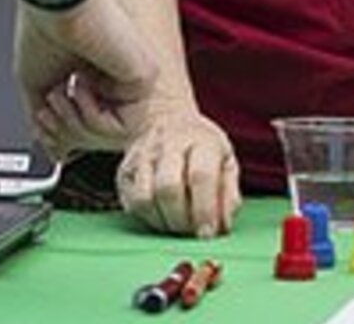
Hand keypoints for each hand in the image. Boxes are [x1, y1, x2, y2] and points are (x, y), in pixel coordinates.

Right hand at [15, 0, 157, 158]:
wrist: (55, 1)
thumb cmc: (44, 29)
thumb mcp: (38, 85)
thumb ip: (49, 121)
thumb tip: (53, 153)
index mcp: (93, 75)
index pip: (86, 126)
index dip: (61, 134)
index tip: (41, 122)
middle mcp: (116, 77)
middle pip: (99, 138)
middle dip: (65, 133)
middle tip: (47, 110)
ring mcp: (132, 78)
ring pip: (114, 139)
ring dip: (77, 127)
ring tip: (61, 95)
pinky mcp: (145, 77)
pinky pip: (126, 128)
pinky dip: (95, 119)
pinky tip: (80, 87)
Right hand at [114, 105, 240, 238]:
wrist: (168, 121)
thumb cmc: (203, 150)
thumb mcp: (226, 162)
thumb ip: (229, 194)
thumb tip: (222, 226)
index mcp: (200, 140)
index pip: (200, 175)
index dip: (204, 209)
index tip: (208, 233)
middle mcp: (168, 143)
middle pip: (168, 188)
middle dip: (181, 221)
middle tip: (192, 232)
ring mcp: (142, 155)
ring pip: (145, 199)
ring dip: (163, 223)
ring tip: (177, 225)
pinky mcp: (124, 170)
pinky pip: (132, 203)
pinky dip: (148, 219)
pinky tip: (162, 217)